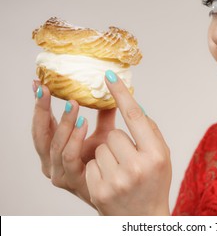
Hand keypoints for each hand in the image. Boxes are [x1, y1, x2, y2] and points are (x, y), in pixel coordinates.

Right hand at [31, 81, 115, 207]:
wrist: (121, 189)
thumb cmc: (111, 162)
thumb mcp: (105, 134)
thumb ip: (104, 115)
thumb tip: (112, 89)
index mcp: (56, 147)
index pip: (43, 122)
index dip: (40, 104)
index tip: (39, 83)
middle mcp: (52, 160)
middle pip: (40, 132)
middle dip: (41, 109)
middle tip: (45, 89)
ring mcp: (59, 172)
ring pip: (54, 144)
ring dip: (63, 122)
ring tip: (74, 104)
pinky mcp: (71, 179)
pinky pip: (68, 157)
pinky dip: (74, 139)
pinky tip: (83, 123)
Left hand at [85, 71, 171, 215]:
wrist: (144, 218)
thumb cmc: (155, 182)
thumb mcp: (162, 155)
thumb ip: (150, 130)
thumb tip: (134, 106)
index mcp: (156, 155)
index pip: (135, 117)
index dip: (122, 94)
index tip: (109, 76)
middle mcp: (137, 167)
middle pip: (114, 135)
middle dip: (118, 143)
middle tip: (127, 158)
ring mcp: (117, 180)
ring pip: (100, 148)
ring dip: (107, 156)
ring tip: (119, 171)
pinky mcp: (99, 191)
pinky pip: (90, 164)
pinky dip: (97, 169)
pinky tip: (110, 180)